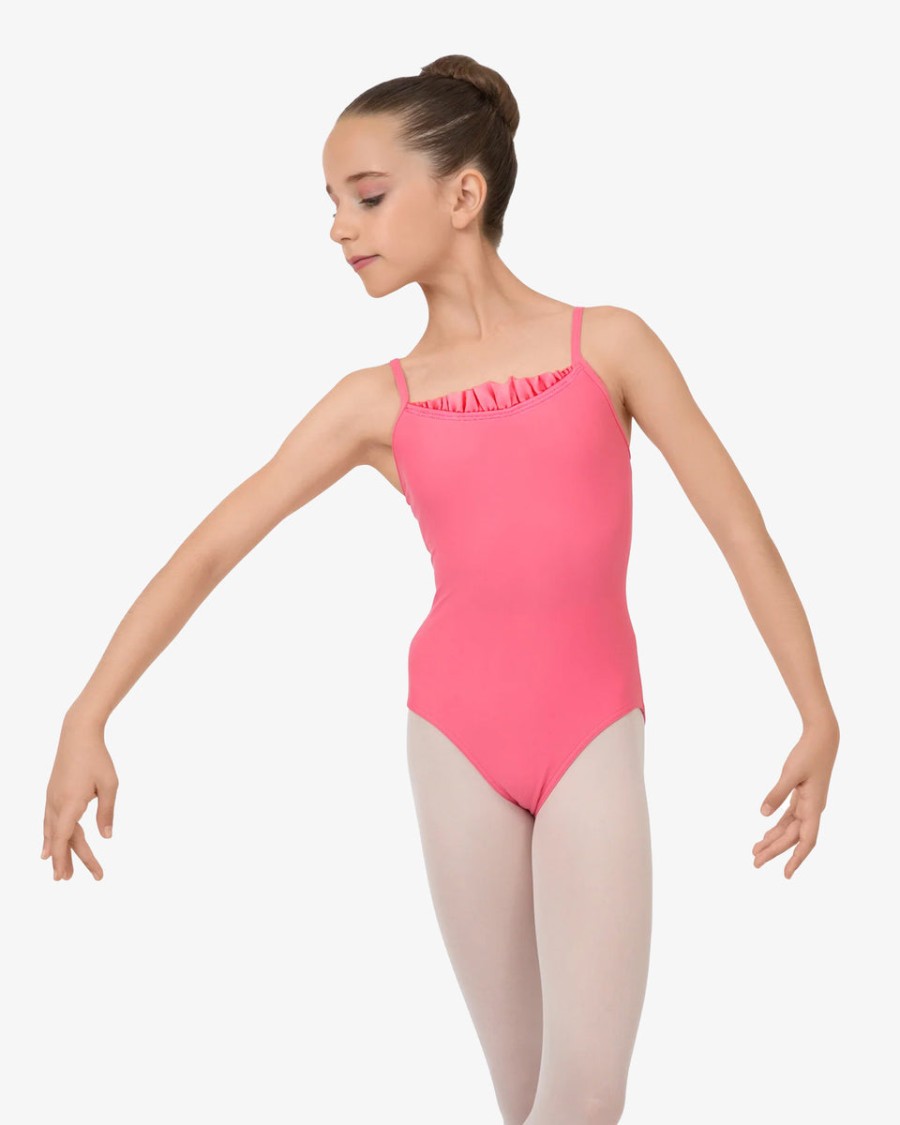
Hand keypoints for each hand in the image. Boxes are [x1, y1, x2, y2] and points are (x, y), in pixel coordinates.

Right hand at [42, 713, 118, 880]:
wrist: (77, 734)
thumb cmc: (97, 758)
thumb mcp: (110, 784)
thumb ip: (107, 811)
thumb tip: (106, 837)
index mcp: (70, 803)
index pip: (63, 838)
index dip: (64, 858)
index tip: (66, 876)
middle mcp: (56, 803)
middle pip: (60, 838)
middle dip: (64, 860)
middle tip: (66, 881)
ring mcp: (51, 799)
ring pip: (52, 831)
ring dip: (55, 852)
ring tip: (59, 872)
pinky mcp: (52, 794)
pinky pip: (49, 821)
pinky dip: (49, 837)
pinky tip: (46, 848)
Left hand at [752, 718, 838, 877]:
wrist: (822, 738)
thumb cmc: (808, 754)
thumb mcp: (790, 773)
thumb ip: (777, 794)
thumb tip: (763, 814)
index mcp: (813, 807)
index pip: (806, 840)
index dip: (797, 858)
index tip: (786, 874)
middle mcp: (812, 809)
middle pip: (793, 837)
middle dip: (774, 851)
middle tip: (755, 863)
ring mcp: (808, 803)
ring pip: (790, 829)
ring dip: (773, 840)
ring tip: (755, 851)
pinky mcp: (802, 796)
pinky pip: (789, 818)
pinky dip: (777, 826)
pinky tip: (766, 833)